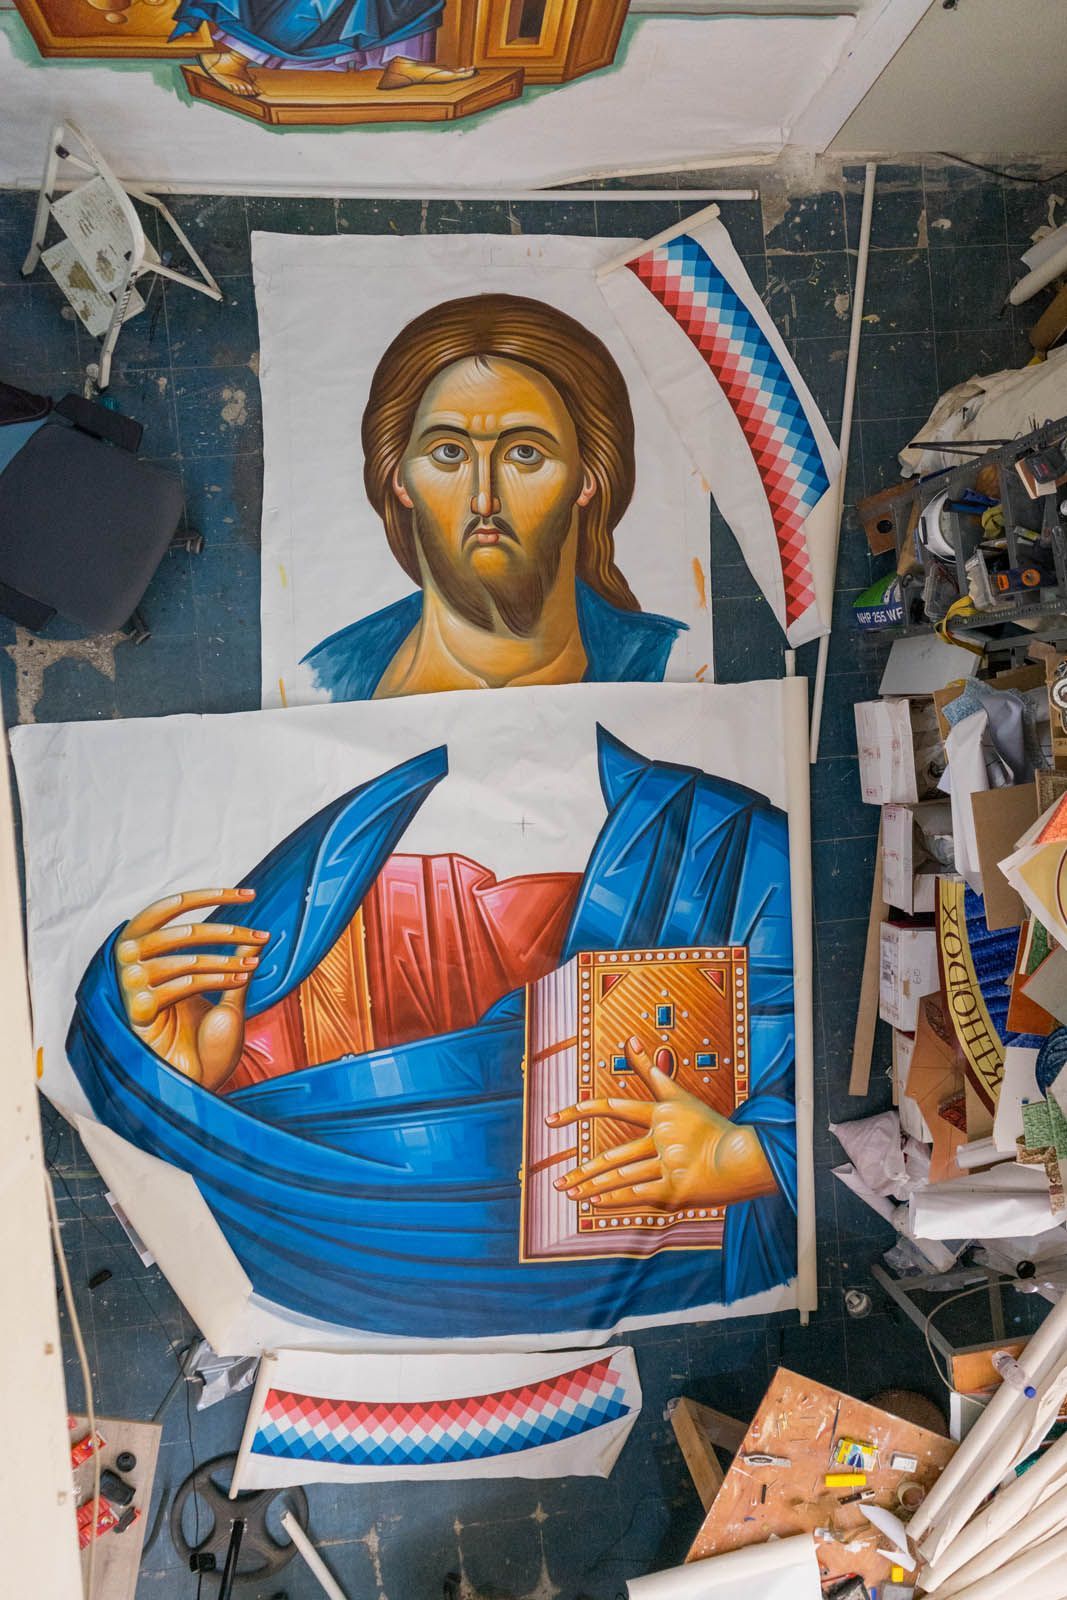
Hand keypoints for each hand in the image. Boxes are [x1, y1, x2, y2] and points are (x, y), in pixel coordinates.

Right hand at [115, 888, 269, 1090]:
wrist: (193, 1079)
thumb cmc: (205, 1037)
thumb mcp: (225, 988)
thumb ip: (234, 959)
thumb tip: (254, 933)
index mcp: (145, 948)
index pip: (170, 906)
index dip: (210, 896)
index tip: (249, 896)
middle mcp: (131, 962)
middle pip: (181, 930)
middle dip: (227, 931)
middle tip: (260, 936)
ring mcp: (132, 986)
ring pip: (186, 958)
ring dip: (226, 960)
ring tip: (253, 965)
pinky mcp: (139, 1009)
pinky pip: (183, 982)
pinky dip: (217, 978)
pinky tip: (241, 978)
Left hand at [545, 1036, 777, 1209]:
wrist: (747, 1158)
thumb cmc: (710, 1127)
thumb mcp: (679, 1096)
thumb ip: (651, 1071)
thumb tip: (629, 1038)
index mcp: (662, 1113)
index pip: (615, 1107)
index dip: (582, 1111)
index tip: (553, 1119)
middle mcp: (663, 1136)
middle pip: (613, 1156)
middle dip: (583, 1172)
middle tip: (556, 1182)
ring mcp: (670, 1164)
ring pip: (622, 1178)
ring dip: (593, 1189)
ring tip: (570, 1195)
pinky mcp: (677, 1189)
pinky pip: (640, 1195)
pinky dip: (616, 1200)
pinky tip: (595, 1203)